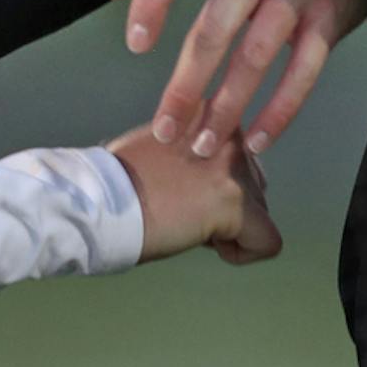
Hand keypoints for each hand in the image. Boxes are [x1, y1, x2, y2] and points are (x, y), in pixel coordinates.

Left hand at [108, 0, 366, 157]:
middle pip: (213, 28)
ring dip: (227, 108)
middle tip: (165, 131)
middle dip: (185, 86)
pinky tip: (256, 141)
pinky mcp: (328, 18)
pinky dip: (279, 112)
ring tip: (203, 145)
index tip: (135, 46)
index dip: (151, 2)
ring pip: (256, 57)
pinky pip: (303, 73)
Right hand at [109, 125, 282, 266]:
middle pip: (255, 188)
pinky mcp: (237, 205)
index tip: (179, 188)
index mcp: (212, 113)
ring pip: (260, 215)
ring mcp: (235, 170)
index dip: (214, 186)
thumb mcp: (165, 144)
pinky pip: (267, 243)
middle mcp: (230, 134)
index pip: (241, 159)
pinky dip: (240, 253)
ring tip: (185, 220)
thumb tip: (221, 179)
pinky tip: (203, 241)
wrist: (99, 203)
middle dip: (225, 208)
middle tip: (181, 209)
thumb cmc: (120, 183)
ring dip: (228, 228)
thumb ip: (199, 151)